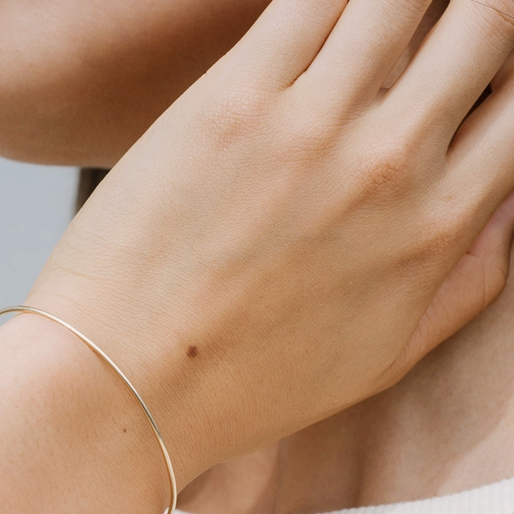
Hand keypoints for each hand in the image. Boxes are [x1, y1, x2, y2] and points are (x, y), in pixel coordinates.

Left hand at [27, 0, 513, 484]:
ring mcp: (313, 126)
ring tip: (377, 15)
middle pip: (484, 23)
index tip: (474, 72)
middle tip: (434, 25)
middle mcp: (392, 166)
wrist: (127, 388)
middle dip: (474, 12)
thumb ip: (465, 283)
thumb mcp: (381, 360)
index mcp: (435, 230)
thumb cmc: (244, 386)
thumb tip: (511, 210)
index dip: (504, 73)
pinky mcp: (233, 99)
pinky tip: (326, 9)